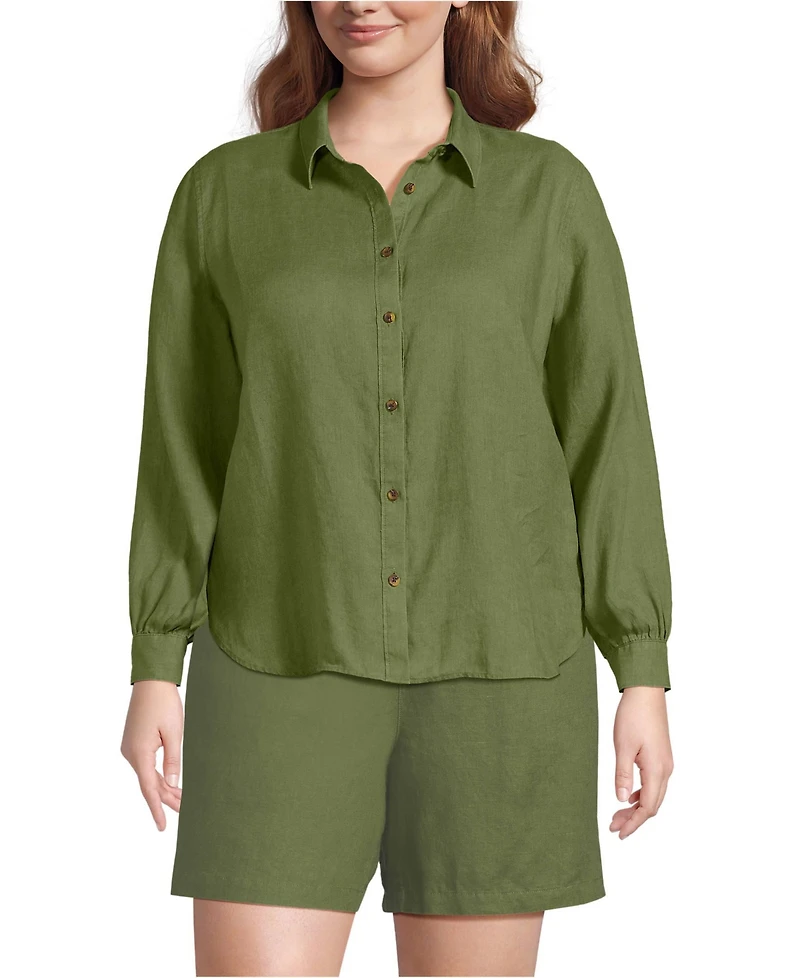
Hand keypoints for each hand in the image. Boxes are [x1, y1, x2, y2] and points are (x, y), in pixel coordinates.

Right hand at [121, 680, 183, 829]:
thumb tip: (172, 783)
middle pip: (149, 783)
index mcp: (139, 753)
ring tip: (183, 799)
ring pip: (148, 774)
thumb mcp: (174, 732)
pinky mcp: (134, 742)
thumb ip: (173, 759)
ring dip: (164, 786)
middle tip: (186, 810)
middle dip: (167, 798)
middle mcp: (130, 753)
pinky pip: (146, 764)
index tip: (163, 826)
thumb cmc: (164, 703)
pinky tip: (170, 782)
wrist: (151, 681)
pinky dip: (158, 774)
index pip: (148, 789)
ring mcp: (130, 748)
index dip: (156, 808)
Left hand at [610, 686, 673, 839]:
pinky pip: (654, 783)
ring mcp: (665, 763)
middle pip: (652, 805)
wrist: (646, 692)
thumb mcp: (623, 746)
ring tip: (617, 815)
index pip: (647, 807)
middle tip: (613, 826)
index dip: (633, 823)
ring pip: (654, 795)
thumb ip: (622, 775)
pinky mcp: (661, 756)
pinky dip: (641, 794)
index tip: (619, 833)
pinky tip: (627, 796)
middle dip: (634, 819)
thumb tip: (621, 800)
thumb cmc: (633, 716)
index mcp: (657, 770)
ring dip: (636, 807)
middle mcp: (666, 770)